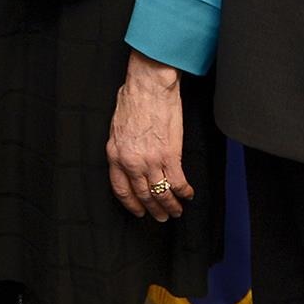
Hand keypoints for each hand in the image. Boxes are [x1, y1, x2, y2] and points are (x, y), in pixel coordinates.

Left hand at [107, 50, 189, 220]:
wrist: (148, 86)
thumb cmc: (132, 99)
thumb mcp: (116, 127)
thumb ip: (121, 148)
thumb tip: (127, 160)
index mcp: (115, 154)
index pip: (121, 189)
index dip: (131, 204)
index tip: (139, 211)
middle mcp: (131, 162)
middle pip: (143, 195)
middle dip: (154, 209)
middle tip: (161, 217)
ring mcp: (151, 160)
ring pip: (161, 193)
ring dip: (171, 206)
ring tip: (176, 212)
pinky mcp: (170, 155)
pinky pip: (178, 182)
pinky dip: (184, 192)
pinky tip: (188, 195)